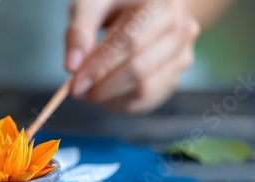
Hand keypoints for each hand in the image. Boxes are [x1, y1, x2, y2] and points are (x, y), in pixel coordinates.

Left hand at [66, 0, 199, 113]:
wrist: (141, 8)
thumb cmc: (113, 4)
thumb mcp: (92, 5)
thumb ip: (79, 31)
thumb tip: (72, 66)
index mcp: (162, 5)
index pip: (130, 41)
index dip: (100, 65)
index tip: (75, 82)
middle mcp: (181, 29)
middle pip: (139, 68)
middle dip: (103, 84)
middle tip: (77, 91)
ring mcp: (182, 54)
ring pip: (145, 88)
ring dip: (112, 94)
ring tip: (88, 89)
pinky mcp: (175, 76)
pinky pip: (148, 98)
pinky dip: (122, 99)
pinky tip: (105, 89)